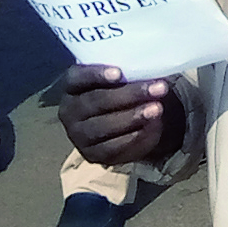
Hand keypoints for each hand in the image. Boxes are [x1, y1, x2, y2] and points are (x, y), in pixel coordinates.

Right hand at [54, 63, 181, 168]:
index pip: (76, 77)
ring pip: (102, 126)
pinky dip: (133, 137)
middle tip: (158, 88)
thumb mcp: (123, 79)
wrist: (126, 126)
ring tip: (157, 108)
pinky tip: (151, 126)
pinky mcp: (91, 154)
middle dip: (129, 94)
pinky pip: (111, 147)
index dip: (95, 74)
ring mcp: (77, 135)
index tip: (120, 73)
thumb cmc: (121, 92)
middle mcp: (69, 110)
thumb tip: (151, 72)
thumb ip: (129, 75)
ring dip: (132, 117)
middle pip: (96, 101)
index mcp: (72, 86)